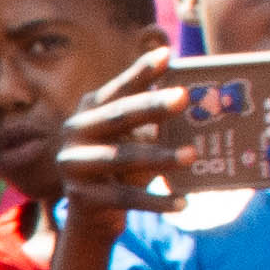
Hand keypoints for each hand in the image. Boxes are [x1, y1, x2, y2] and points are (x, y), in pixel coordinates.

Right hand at [51, 72, 202, 216]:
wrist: (90, 215)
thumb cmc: (121, 167)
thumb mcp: (133, 139)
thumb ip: (151, 121)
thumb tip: (195, 102)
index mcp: (89, 109)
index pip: (119, 88)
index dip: (141, 71)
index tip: (167, 54)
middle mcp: (74, 131)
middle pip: (118, 116)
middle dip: (152, 106)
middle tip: (183, 97)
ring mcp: (74, 164)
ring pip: (121, 158)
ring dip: (160, 157)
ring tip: (192, 155)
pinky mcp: (81, 197)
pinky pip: (124, 198)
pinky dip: (155, 201)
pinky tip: (182, 203)